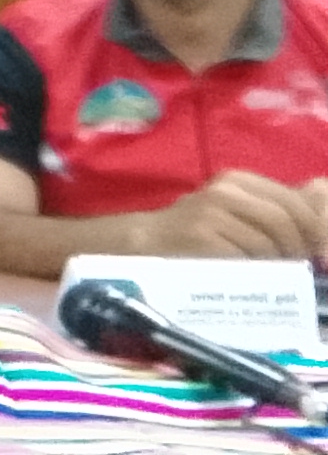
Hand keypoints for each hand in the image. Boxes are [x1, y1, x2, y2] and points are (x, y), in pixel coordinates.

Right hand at [142, 171, 327, 259]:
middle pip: (284, 219)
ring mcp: (211, 211)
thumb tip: (319, 236)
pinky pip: (245, 256)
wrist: (146, 240)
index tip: (320, 253)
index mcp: (239, 180)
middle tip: (303, 268)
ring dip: (277, 263)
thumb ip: (271, 214)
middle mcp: (225, 189)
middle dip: (300, 247)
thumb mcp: (236, 211)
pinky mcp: (200, 235)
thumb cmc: (198, 231)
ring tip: (275, 274)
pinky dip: (254, 270)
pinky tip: (250, 276)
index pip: (292, 201)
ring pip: (267, 241)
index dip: (314, 228)